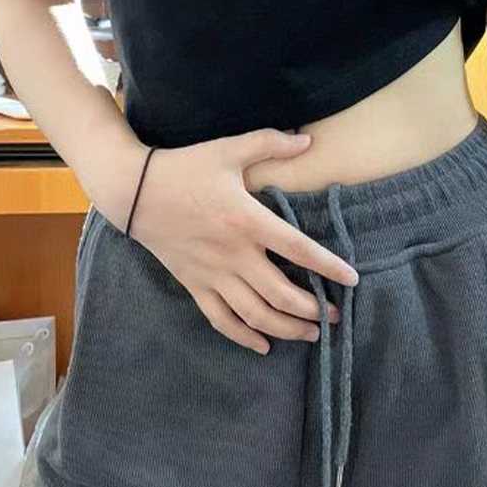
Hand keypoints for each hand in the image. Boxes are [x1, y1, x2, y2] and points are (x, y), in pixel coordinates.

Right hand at [124, 127, 358, 354]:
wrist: (134, 191)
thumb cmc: (185, 167)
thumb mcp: (228, 149)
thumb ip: (270, 144)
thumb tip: (308, 141)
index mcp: (246, 220)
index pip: (298, 249)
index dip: (328, 266)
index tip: (352, 279)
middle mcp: (233, 254)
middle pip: (280, 294)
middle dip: (312, 309)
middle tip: (335, 316)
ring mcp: (212, 274)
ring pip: (255, 314)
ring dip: (286, 328)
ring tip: (311, 334)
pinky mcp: (194, 284)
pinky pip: (221, 320)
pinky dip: (244, 337)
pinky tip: (264, 345)